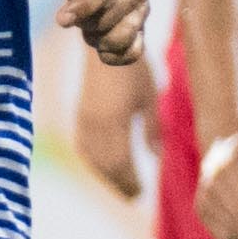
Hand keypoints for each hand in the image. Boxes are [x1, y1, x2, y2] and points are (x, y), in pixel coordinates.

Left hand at [47, 0, 146, 70]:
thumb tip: (65, 21)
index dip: (83, 8)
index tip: (61, 20)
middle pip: (110, 17)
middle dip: (86, 23)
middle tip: (75, 15)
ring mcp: (142, 8)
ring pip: (122, 37)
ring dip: (98, 39)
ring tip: (88, 28)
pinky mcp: (140, 29)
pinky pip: (133, 52)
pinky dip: (114, 56)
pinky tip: (100, 48)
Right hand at [67, 46, 150, 200]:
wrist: (104, 43)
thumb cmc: (133, 68)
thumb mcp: (149, 97)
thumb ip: (153, 129)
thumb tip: (157, 157)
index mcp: (114, 121)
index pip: (120, 162)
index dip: (130, 180)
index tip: (142, 192)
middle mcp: (95, 125)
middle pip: (105, 165)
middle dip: (119, 183)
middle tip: (134, 196)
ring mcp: (84, 120)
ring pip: (93, 158)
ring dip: (107, 176)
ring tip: (122, 186)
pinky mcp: (80, 115)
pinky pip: (84, 147)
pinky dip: (95, 161)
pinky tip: (104, 167)